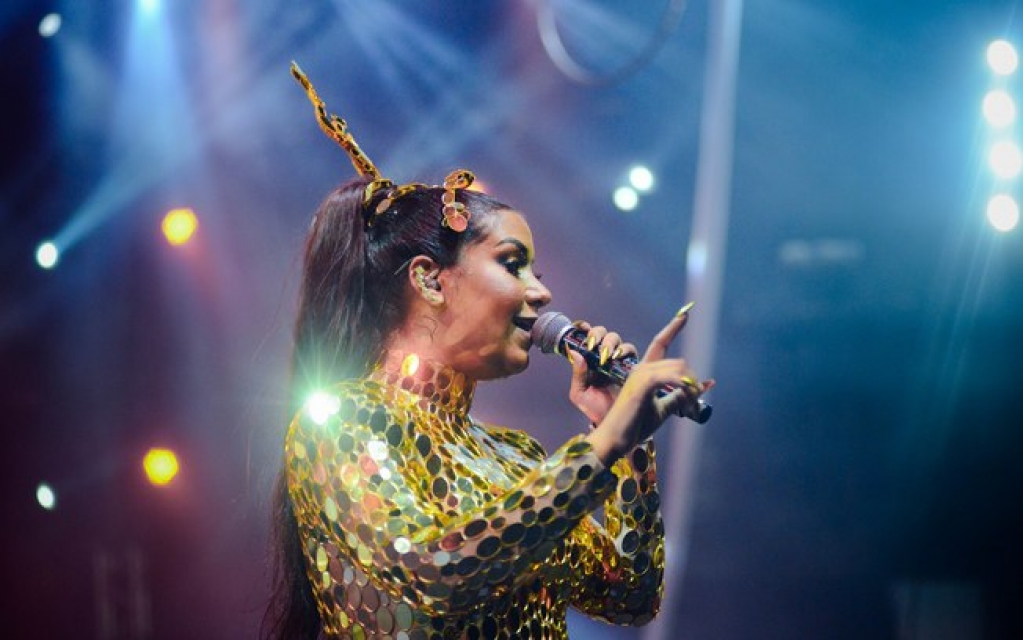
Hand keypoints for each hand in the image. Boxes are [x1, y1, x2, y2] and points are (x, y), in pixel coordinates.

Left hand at [566, 322, 637, 424]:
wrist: (611, 423)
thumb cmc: (594, 408)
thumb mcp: (580, 393)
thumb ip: (577, 373)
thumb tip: (574, 353)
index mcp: (589, 360)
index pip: (587, 338)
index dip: (584, 328)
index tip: (582, 328)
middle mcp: (604, 357)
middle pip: (603, 334)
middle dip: (597, 335)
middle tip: (593, 345)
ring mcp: (618, 360)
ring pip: (616, 340)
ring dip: (610, 342)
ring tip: (606, 354)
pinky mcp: (631, 366)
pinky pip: (630, 351)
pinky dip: (624, 350)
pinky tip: (617, 357)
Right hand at [583, 309, 713, 465]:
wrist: (616, 439)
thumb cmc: (635, 425)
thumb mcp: (662, 409)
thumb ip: (678, 396)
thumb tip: (703, 386)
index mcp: (644, 372)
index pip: (660, 343)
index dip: (673, 327)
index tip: (686, 313)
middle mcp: (641, 368)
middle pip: (679, 363)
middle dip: (693, 383)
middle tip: (695, 403)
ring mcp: (640, 374)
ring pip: (678, 368)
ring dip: (691, 388)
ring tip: (690, 406)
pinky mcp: (642, 383)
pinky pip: (671, 377)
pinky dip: (684, 387)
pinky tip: (687, 397)